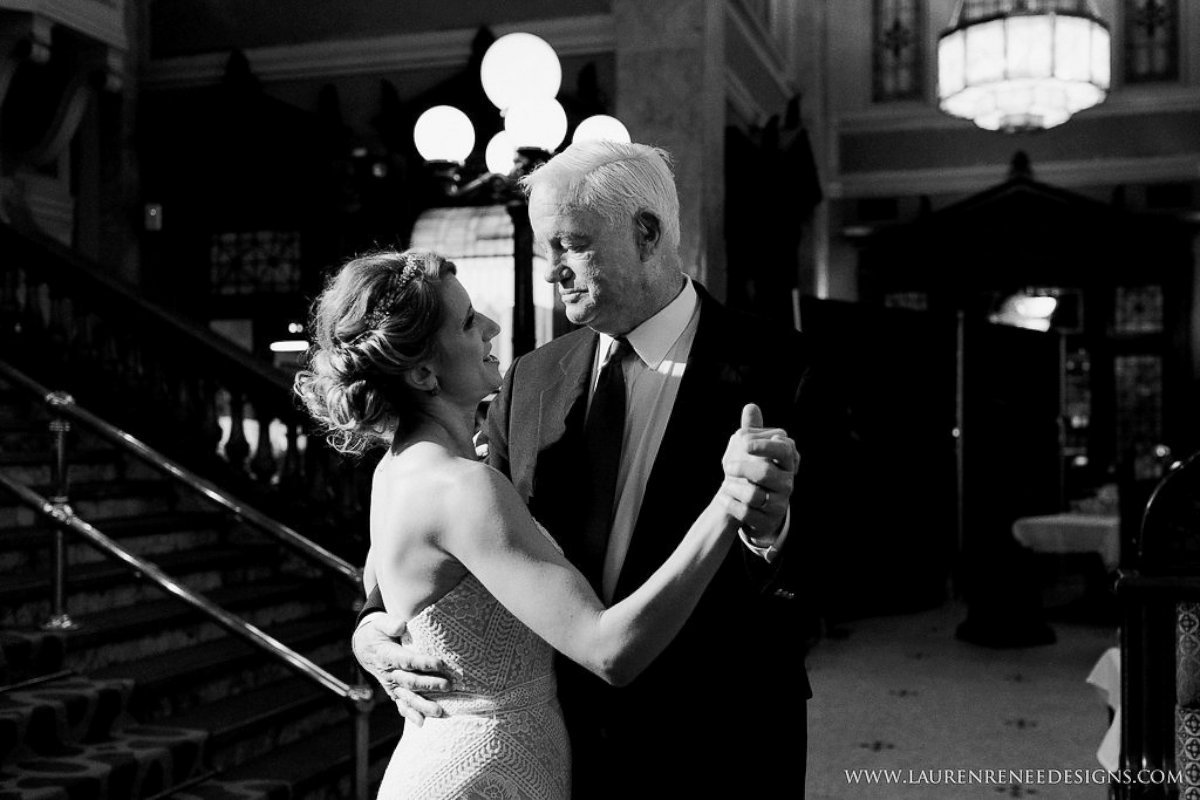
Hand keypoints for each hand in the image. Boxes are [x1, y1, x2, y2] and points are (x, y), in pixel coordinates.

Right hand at [352, 612, 452, 726]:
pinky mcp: (394, 691)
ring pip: (408, 697)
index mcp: (386, 656)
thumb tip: (401, 626)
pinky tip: (422, 722)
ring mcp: (391, 685)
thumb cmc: (377, 633)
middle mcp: (389, 674)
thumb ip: (390, 624)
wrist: (364, 648)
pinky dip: (410, 714)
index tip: (439, 663)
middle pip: (410, 681)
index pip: (406, 660)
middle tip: (448, 686)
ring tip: (439, 712)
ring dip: (423, 705)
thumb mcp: (380, 624)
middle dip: (429, 685)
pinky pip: (402, 705)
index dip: (422, 663)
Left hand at [718, 404, 797, 536]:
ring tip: (724, 483)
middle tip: (726, 465)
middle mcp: (787, 483)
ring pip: (754, 495)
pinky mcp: (766, 521)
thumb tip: (751, 406)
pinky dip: (731, 504)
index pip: (783, 449)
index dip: (765, 445)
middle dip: (743, 467)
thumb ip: (753, 430)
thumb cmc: (756, 472)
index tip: (745, 443)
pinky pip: (746, 513)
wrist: (758, 507)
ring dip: (734, 487)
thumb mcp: (755, 452)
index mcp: (786, 463)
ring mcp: (778, 504)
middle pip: (766, 472)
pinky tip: (723, 497)